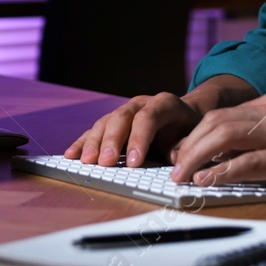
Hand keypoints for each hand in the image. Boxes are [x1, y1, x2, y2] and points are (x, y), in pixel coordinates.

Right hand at [64, 92, 203, 167]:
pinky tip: (71, 155)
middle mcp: (141, 104)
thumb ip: (184, 148)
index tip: (134, 162)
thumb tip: (173, 162)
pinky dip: (82, 143)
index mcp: (165, 103)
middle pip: (122, 118)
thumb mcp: (194, 137)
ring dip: (93, 143)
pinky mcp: (112, 123)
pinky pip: (94, 131)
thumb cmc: (189, 131)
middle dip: (112, 141)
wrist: (185, 118)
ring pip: (105, 122)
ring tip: (86, 162)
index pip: (149, 117)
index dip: (140, 138)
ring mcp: (124, 112)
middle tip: (104, 162)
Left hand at [169, 92, 265, 193]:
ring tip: (181, 175)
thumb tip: (222, 156)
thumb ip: (260, 136)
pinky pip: (250, 161)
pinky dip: (223, 171)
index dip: (194, 134)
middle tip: (173, 167)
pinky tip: (207, 180)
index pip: (220, 114)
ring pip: (226, 136)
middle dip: (188, 145)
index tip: (179, 153)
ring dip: (197, 157)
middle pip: (215, 122)